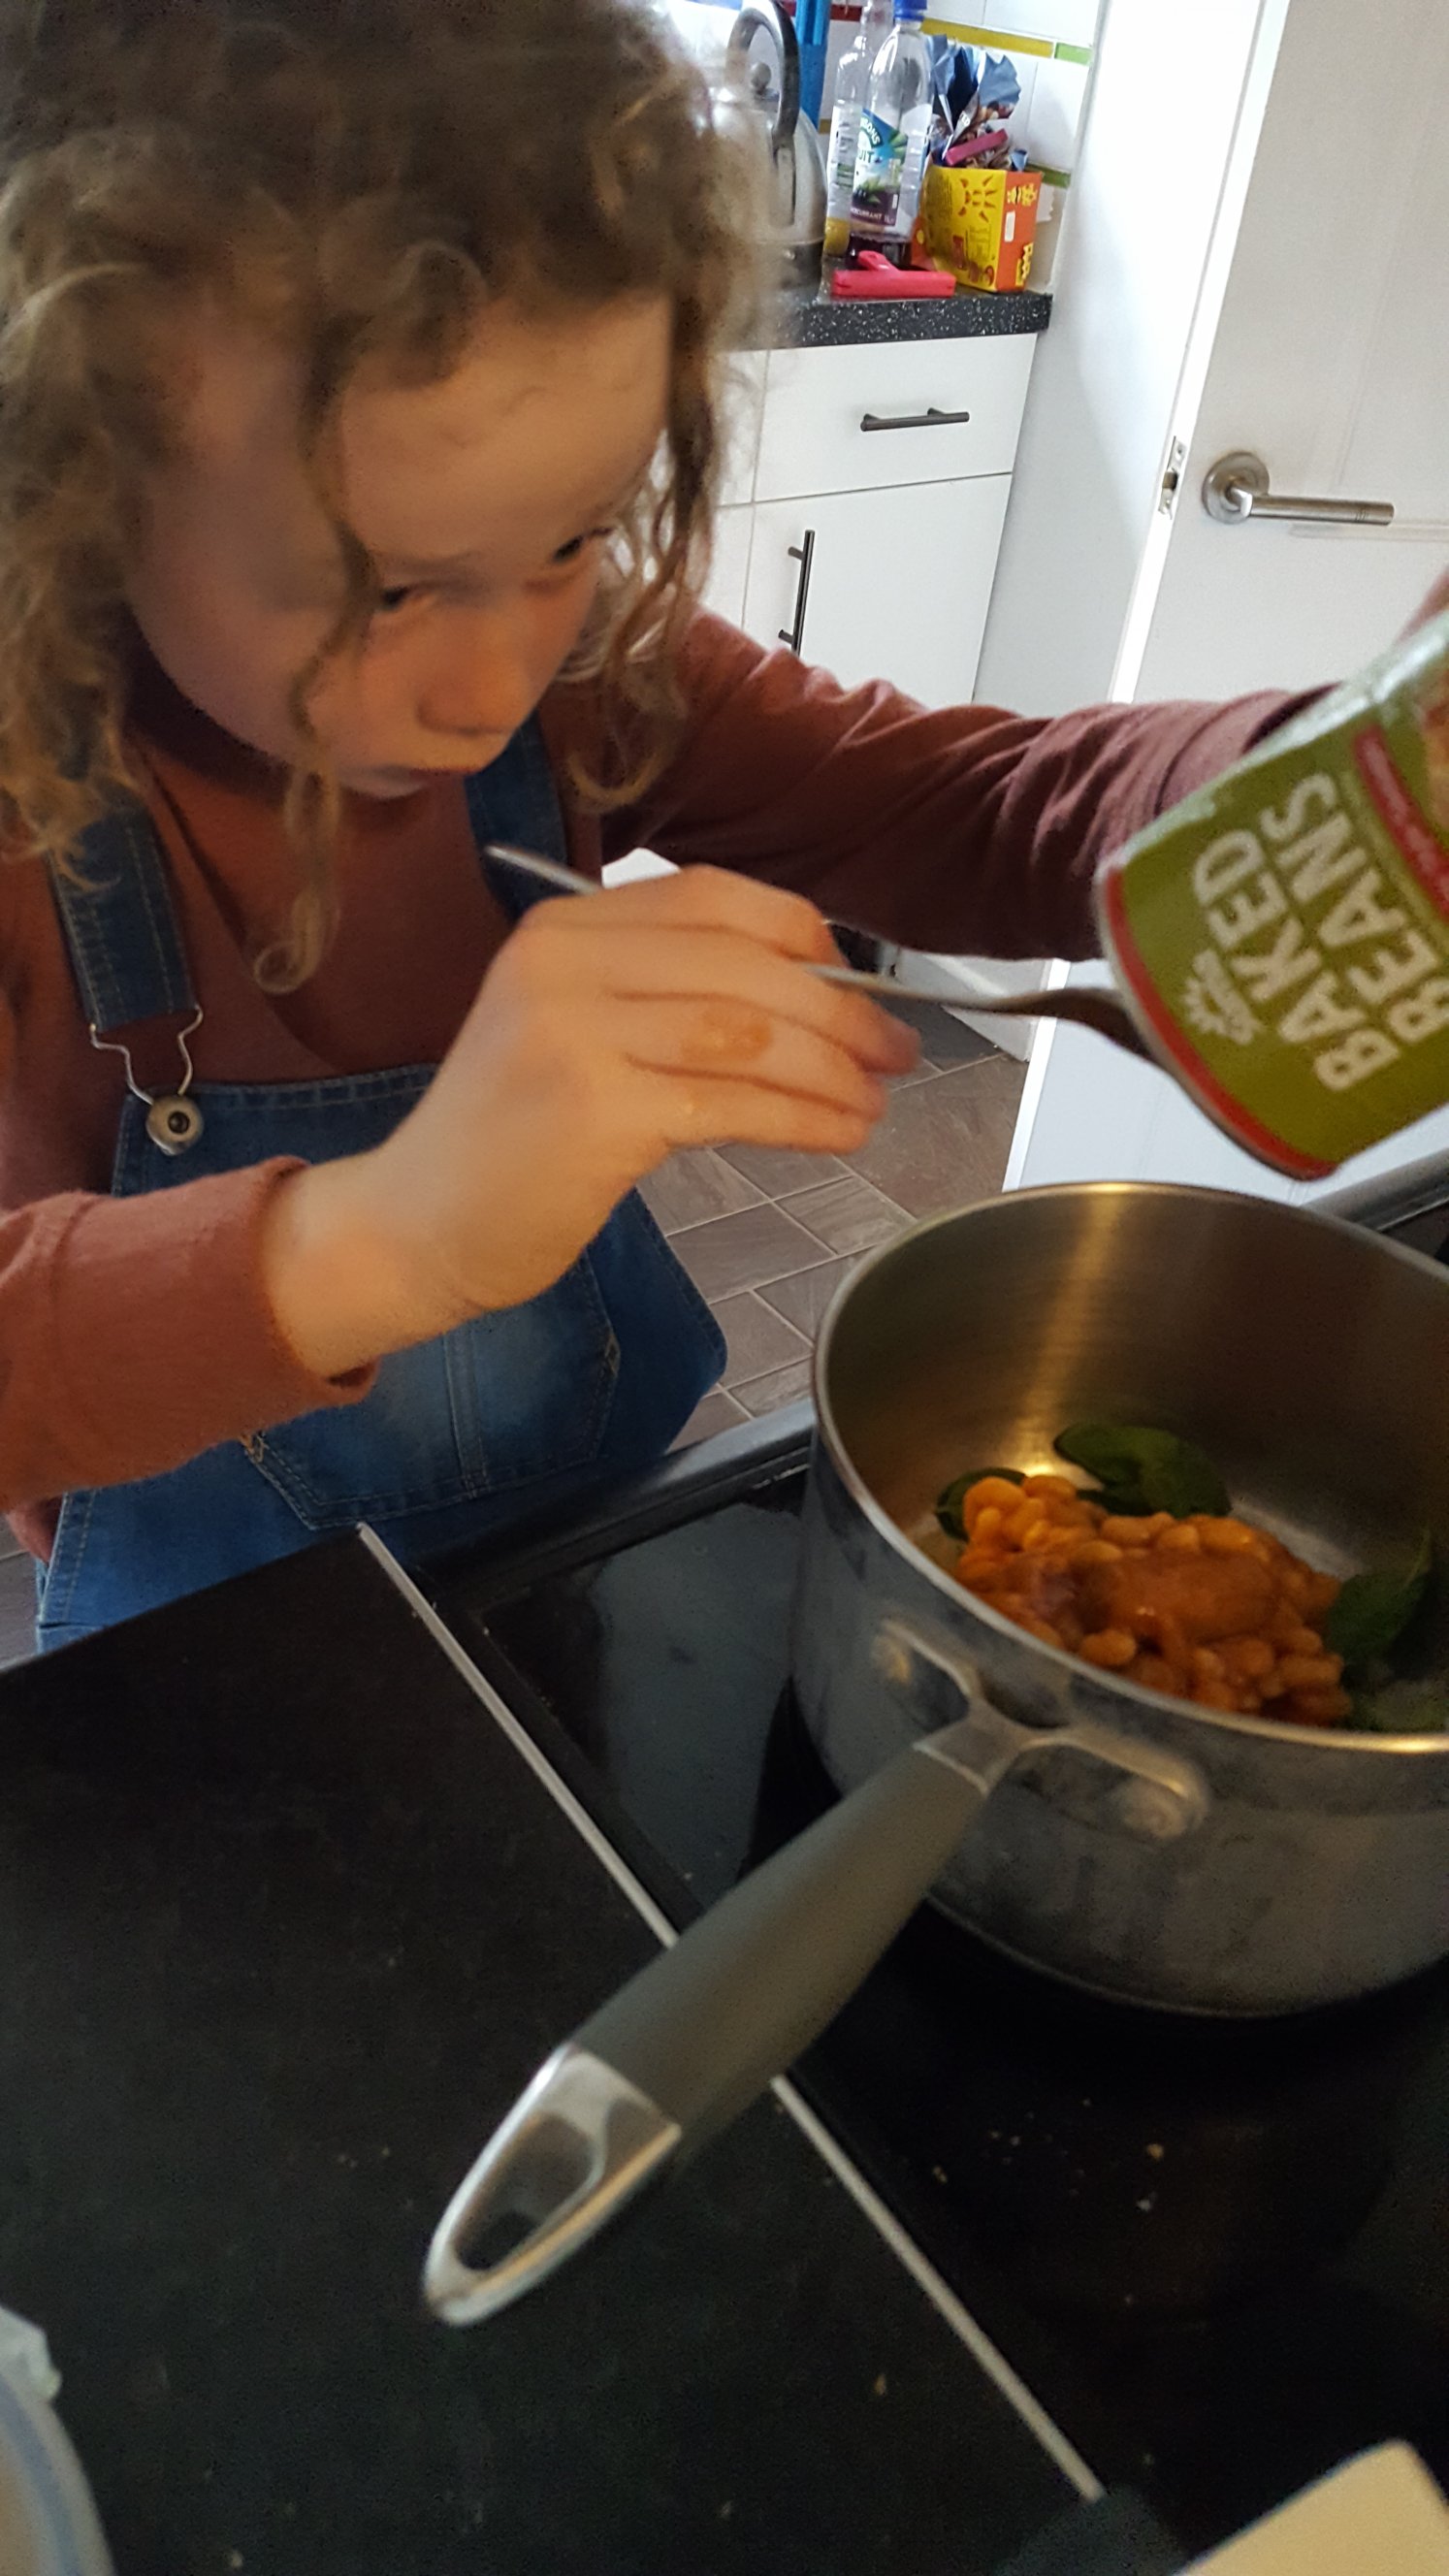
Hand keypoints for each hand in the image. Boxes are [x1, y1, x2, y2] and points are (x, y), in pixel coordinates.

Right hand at [263, 867, 917, 1374]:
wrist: (415, 1224)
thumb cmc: (511, 1139)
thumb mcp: (575, 1030)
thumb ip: (665, 994)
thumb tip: (814, 995)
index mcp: (563, 927)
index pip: (712, 896)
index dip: (802, 933)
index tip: (855, 982)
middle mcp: (564, 962)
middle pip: (744, 964)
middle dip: (841, 1010)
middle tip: (895, 1052)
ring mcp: (573, 1032)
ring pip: (748, 1031)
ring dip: (832, 1069)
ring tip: (874, 1100)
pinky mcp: (594, 1110)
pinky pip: (732, 1102)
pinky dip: (802, 1118)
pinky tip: (838, 1134)